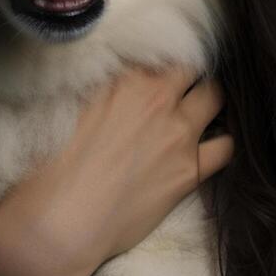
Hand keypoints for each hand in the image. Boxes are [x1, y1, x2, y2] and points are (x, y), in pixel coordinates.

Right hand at [0, 66, 233, 275]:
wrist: (58, 224)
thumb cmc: (49, 169)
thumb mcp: (68, 109)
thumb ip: (101, 88)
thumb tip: (114, 79)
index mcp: (125, 78)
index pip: (160, 50)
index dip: (161, 59)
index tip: (159, 68)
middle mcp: (157, 98)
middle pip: (192, 68)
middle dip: (189, 75)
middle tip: (181, 87)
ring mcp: (178, 134)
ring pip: (215, 98)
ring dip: (209, 102)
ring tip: (200, 111)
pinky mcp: (189, 171)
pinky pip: (226, 147)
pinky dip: (223, 142)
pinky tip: (212, 145)